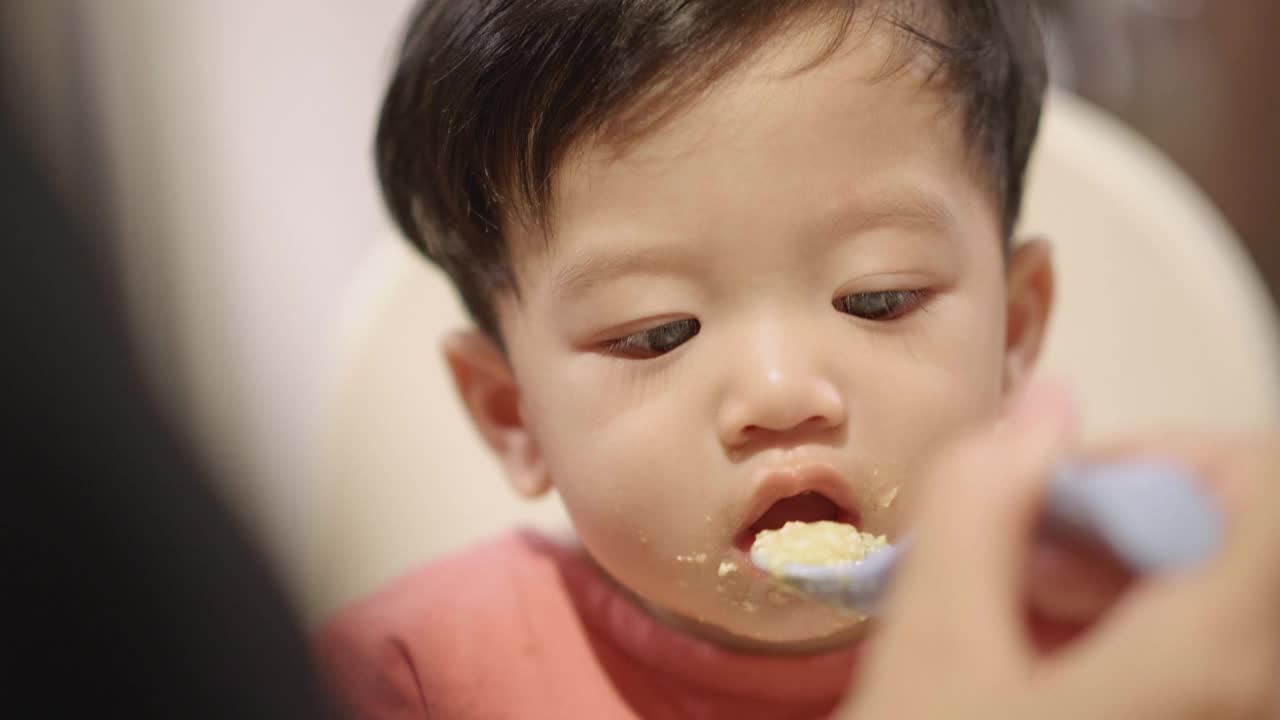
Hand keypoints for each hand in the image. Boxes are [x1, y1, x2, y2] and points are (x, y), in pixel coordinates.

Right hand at [841, 384, 1279, 719]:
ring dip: (1104, 572)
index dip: (1162, 453)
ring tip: (1004, 610)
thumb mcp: (933, 645)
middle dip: (1109, 517)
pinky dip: (1111, 624)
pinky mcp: (1187, 717)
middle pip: (1228, 533)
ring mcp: (1222, 707)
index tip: (1067, 481)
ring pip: (1203, 588)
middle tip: (1013, 552)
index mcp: (1208, 656)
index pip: (1262, 479)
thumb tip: (1035, 411)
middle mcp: (1246, 688)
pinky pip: (1184, 644)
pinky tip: (1026, 654)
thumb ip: (978, 505)